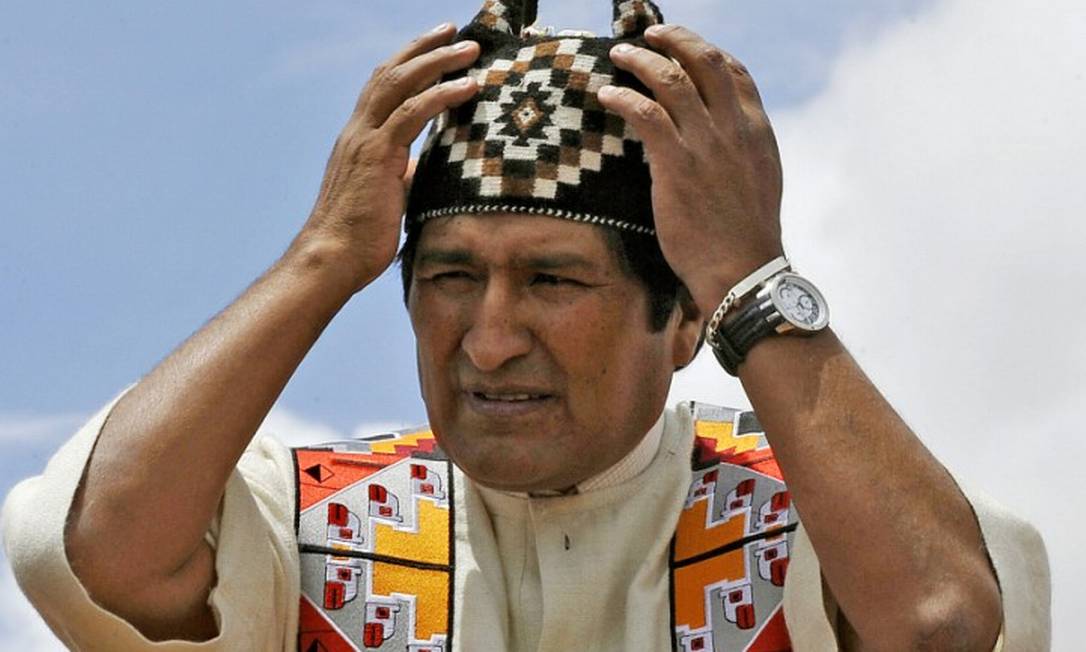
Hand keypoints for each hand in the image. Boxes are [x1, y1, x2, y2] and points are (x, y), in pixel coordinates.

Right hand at [295, 23, 479, 292]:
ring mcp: (365, 141)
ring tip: (469, 50)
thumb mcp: (386, 197)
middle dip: (423, 48)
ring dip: (438, 62)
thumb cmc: (358, 238)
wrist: (332, 260)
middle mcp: (357, 132)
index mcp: (357, 140)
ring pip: (401, 83)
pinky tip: (467, 86)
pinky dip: (442, 94)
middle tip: (454, 31)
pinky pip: (412, 113)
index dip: (407, 62)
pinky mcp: (377, 156)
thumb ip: (401, 175)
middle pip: (390, 73)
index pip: (381, 87)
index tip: (435, 47)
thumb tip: (421, 167)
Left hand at [597, 25, 783, 315]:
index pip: (735, 71)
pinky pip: (645, 113)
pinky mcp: (676, 165)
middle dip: (674, 38)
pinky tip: (607, 95)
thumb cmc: (744, 237)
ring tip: (619, 55)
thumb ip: (741, 152)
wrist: (743, 271)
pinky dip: (623, 97)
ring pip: (671, 79)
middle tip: (649, 35)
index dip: (705, 51)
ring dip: (640, 60)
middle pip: (704, 60)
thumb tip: (719, 140)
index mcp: (757, 130)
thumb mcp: (758, 182)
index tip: (682, 47)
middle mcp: (734, 128)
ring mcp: (706, 144)